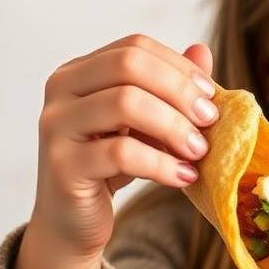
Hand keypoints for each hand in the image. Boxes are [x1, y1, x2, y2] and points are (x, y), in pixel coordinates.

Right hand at [31, 34, 218, 258]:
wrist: (73, 221)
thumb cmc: (111, 166)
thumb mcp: (145, 123)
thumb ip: (170, 87)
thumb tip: (202, 51)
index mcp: (79, 71)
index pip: (135, 47)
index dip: (179, 67)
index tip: (211, 96)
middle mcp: (61, 90)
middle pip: (129, 65)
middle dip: (179, 91)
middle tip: (210, 120)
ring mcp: (57, 125)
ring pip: (125, 102)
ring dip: (174, 126)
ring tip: (199, 151)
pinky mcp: (63, 165)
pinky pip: (121, 153)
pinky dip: (162, 164)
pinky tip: (184, 177)